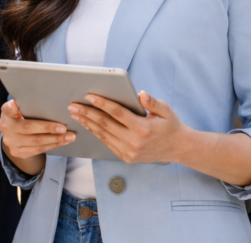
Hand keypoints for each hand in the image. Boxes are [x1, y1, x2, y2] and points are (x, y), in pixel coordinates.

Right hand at [0, 100, 74, 175]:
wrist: (14, 134)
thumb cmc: (23, 116)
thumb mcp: (22, 108)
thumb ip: (29, 104)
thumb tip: (52, 100)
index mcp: (6, 112)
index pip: (8, 108)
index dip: (13, 107)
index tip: (17, 104)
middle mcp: (6, 127)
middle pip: (28, 128)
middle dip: (48, 128)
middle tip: (64, 128)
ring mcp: (11, 142)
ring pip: (35, 142)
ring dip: (54, 139)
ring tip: (69, 137)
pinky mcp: (17, 152)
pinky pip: (37, 150)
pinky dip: (51, 146)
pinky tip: (61, 142)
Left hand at [70, 91, 186, 163]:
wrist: (177, 148)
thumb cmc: (170, 125)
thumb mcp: (166, 110)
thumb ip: (153, 102)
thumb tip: (141, 94)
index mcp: (143, 128)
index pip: (118, 113)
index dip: (102, 103)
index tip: (89, 96)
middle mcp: (134, 141)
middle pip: (105, 124)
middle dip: (87, 113)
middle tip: (73, 105)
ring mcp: (129, 151)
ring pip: (103, 134)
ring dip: (87, 123)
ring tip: (76, 114)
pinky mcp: (126, 157)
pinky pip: (107, 143)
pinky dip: (96, 133)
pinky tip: (88, 125)